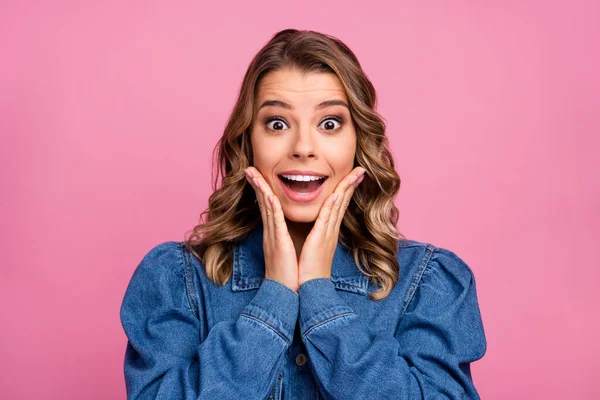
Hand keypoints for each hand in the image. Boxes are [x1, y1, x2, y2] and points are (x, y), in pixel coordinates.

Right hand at [245, 167, 298, 291]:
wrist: (287, 295)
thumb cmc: (291, 275)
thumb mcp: (288, 253)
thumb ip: (287, 240)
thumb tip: (291, 233)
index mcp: (276, 234)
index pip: (269, 207)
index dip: (263, 191)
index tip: (259, 177)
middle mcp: (272, 233)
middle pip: (263, 203)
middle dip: (256, 184)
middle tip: (249, 168)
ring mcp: (273, 237)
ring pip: (267, 207)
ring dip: (261, 188)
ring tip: (252, 172)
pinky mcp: (278, 243)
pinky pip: (275, 221)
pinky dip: (272, 207)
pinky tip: (269, 194)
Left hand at [298, 166, 365, 285]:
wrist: (308, 289)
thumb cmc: (306, 270)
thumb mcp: (310, 247)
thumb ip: (312, 234)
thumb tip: (310, 226)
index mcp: (327, 231)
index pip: (338, 205)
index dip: (345, 189)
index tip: (352, 175)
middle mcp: (330, 230)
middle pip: (343, 202)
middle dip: (351, 184)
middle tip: (361, 168)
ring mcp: (327, 234)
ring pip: (338, 206)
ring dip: (345, 188)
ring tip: (354, 173)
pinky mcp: (320, 240)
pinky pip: (327, 219)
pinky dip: (332, 205)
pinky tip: (337, 193)